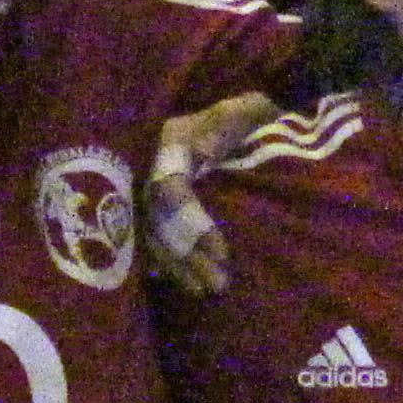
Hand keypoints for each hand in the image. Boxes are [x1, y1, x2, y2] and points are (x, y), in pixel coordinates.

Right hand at [145, 91, 282, 293]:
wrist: (247, 113)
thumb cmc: (245, 113)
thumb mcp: (240, 112)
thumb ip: (225, 126)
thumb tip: (205, 152)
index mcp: (172, 141)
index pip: (172, 189)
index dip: (192, 223)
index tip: (221, 251)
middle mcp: (155, 164)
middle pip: (160, 218)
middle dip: (186, 254)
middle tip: (215, 284)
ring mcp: (155, 183)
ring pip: (155, 231)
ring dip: (178, 264)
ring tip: (203, 291)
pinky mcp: (161, 201)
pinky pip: (156, 235)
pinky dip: (170, 260)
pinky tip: (186, 283)